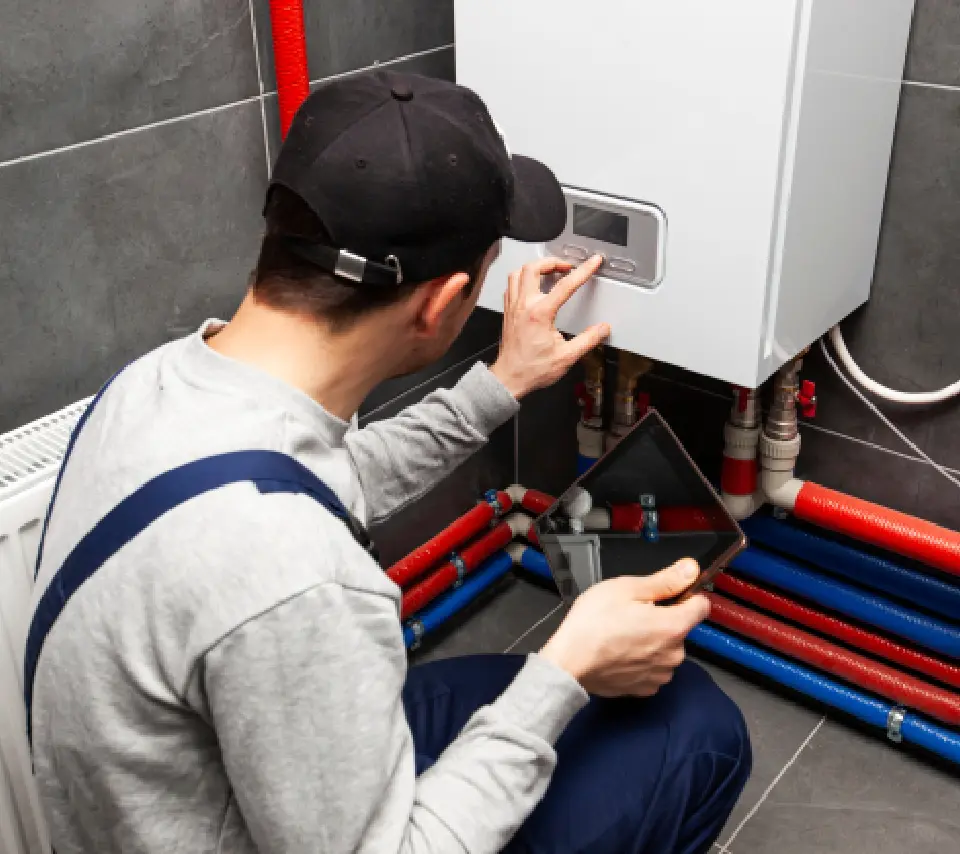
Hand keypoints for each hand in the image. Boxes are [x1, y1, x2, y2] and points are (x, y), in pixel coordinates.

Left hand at [489, 256, 610, 398]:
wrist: (510, 378)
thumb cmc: (532, 369)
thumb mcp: (567, 356)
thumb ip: (587, 340)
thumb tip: (602, 329)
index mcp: (540, 314)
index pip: (565, 285)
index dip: (583, 271)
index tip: (592, 263)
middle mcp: (524, 306)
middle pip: (533, 268)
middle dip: (552, 262)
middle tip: (566, 266)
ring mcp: (513, 308)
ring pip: (518, 273)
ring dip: (534, 267)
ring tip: (548, 271)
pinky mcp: (508, 313)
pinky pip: (511, 286)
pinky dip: (521, 279)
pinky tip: (531, 286)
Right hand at [539, 559, 710, 697]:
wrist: (568, 663)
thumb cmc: (591, 625)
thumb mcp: (625, 589)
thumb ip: (664, 580)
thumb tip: (690, 569)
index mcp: (673, 626)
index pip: (701, 606)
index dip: (686, 595)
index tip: (670, 593)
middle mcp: (674, 654)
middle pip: (680, 627)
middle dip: (662, 617)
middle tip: (632, 613)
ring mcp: (661, 674)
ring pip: (666, 648)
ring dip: (652, 640)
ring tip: (623, 633)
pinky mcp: (646, 688)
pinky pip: (653, 667)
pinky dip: (642, 659)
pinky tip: (621, 651)